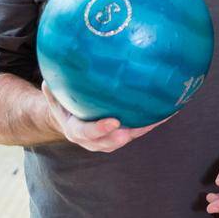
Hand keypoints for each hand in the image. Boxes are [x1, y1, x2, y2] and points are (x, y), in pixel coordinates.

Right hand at [43, 83, 166, 152]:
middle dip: (119, 138)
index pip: (86, 132)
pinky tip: (169, 109)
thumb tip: (50, 75)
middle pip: (108, 142)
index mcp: (76, 130)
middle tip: (129, 132)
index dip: (100, 129)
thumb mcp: (55, 98)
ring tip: (159, 117)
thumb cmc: (64, 105)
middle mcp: (94, 139)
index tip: (113, 122)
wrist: (73, 120)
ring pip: (128, 137)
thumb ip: (52, 91)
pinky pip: (139, 128)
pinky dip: (153, 121)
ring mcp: (110, 138)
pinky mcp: (124, 133)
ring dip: (143, 129)